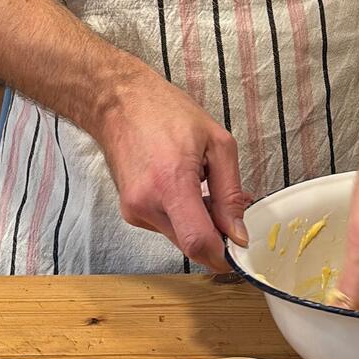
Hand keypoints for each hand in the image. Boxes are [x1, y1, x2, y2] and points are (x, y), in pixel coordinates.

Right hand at [95, 67, 247, 271]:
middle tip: (226, 203)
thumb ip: (230, 193)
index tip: (238, 250)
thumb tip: (237, 234)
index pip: (197, 243)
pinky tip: (181, 185)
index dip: (222, 255)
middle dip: (214, 232)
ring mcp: (134, 211)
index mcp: (171, 184)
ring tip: (201, 184)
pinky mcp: (130, 212)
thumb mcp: (216, 143)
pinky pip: (165, 225)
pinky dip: (180, 215)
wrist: (120, 102)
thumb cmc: (167, 112)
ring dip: (197, 222)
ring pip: (179, 237)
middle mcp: (146, 204)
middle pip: (190, 244)